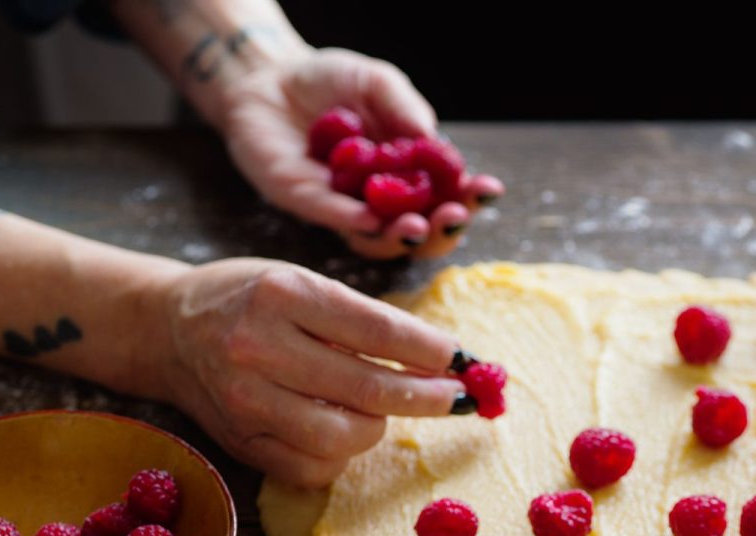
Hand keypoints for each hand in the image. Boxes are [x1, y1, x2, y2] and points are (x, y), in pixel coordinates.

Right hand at [151, 259, 465, 486]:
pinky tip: (343, 429)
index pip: (377, 331)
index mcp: (282, 294)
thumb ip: (365, 320)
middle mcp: (258, 348)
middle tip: (456, 399)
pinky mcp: (242, 442)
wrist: (168, 329)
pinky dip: (343, 455)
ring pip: (344, 437)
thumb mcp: (303, 283)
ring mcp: (246, 401)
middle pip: (367, 391)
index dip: (430, 352)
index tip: (464, 362)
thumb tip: (442, 360)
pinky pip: (315, 468)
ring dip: (379, 426)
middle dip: (426, 398)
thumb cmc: (250, 299)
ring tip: (381, 407)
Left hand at [216, 47, 504, 259]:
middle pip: (420, 232)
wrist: (268, 76)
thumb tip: (433, 140)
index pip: (448, 195)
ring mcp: (344, 207)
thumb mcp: (377, 83)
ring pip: (378, 240)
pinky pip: (332, 218)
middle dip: (441, 230)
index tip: (488, 190)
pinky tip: (370, 217)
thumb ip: (404, 108)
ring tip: (416, 224)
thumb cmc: (330, 81)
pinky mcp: (304, 202)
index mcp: (409, 171)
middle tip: (452, 217)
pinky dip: (353, 220)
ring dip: (400, 236)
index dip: (470, 198)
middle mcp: (380, 199)